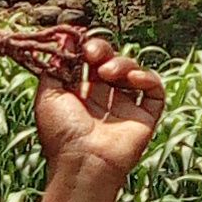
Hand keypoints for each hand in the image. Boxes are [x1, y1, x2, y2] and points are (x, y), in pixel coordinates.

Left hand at [33, 31, 164, 201]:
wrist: (82, 163)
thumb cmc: (61, 133)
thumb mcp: (47, 96)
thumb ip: (54, 66)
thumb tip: (62, 38)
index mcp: (79, 94)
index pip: (88, 61)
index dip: (87, 48)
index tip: (81, 43)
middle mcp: (103, 98)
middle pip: (110, 61)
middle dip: (103, 50)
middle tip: (94, 53)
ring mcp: (125, 107)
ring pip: (132, 70)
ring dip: (122, 63)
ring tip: (108, 73)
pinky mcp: (145, 116)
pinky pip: (154, 89)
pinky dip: (147, 77)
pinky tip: (133, 79)